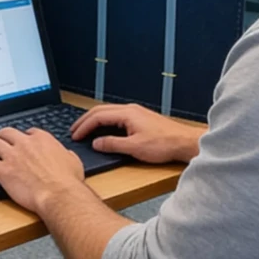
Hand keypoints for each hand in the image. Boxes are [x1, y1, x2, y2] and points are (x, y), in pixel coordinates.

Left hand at [0, 127, 86, 213]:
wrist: (60, 196)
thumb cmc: (68, 183)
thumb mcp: (73, 162)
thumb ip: (66, 155)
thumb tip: (67, 155)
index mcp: (42, 139)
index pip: (27, 132)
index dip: (21, 137)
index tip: (18, 142)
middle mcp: (25, 143)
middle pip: (5, 132)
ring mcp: (12, 156)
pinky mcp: (2, 170)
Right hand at [70, 103, 203, 163]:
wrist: (184, 143)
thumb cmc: (164, 144)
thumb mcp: (134, 148)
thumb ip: (112, 144)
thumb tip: (96, 143)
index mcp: (127, 114)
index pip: (98, 116)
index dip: (84, 126)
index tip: (75, 136)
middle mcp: (130, 110)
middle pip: (100, 111)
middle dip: (85, 121)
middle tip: (74, 131)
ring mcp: (136, 113)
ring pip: (108, 113)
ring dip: (94, 121)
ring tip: (84, 130)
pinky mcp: (140, 119)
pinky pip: (116, 117)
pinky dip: (104, 122)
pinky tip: (103, 130)